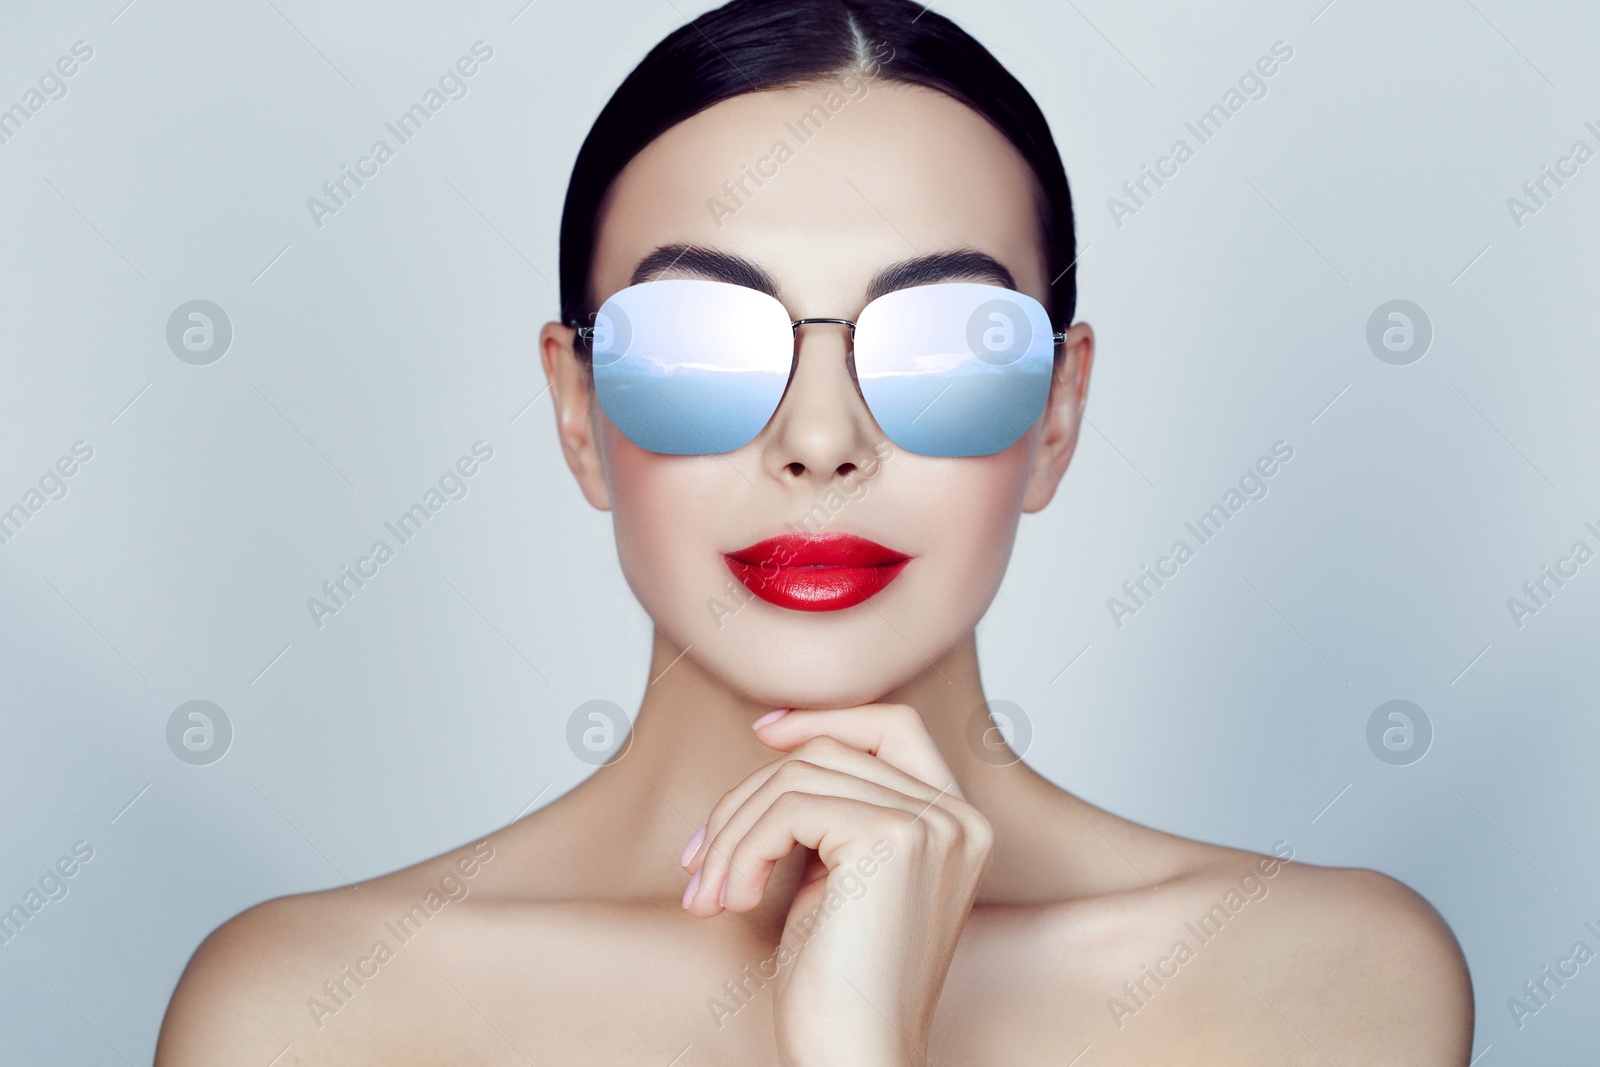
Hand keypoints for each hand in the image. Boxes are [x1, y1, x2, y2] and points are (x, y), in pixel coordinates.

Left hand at [680, 704, 993, 1065]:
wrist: (855, 1056)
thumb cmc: (839, 985)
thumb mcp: (838, 877)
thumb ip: (832, 812)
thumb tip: (777, 742)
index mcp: (956, 823)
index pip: (894, 725)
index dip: (826, 716)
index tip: (762, 733)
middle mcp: (958, 817)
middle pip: (828, 751)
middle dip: (748, 797)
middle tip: (700, 859)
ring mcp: (932, 824)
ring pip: (797, 776)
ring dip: (733, 833)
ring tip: (710, 892)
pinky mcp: (893, 838)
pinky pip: (788, 808)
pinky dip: (742, 850)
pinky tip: (734, 901)